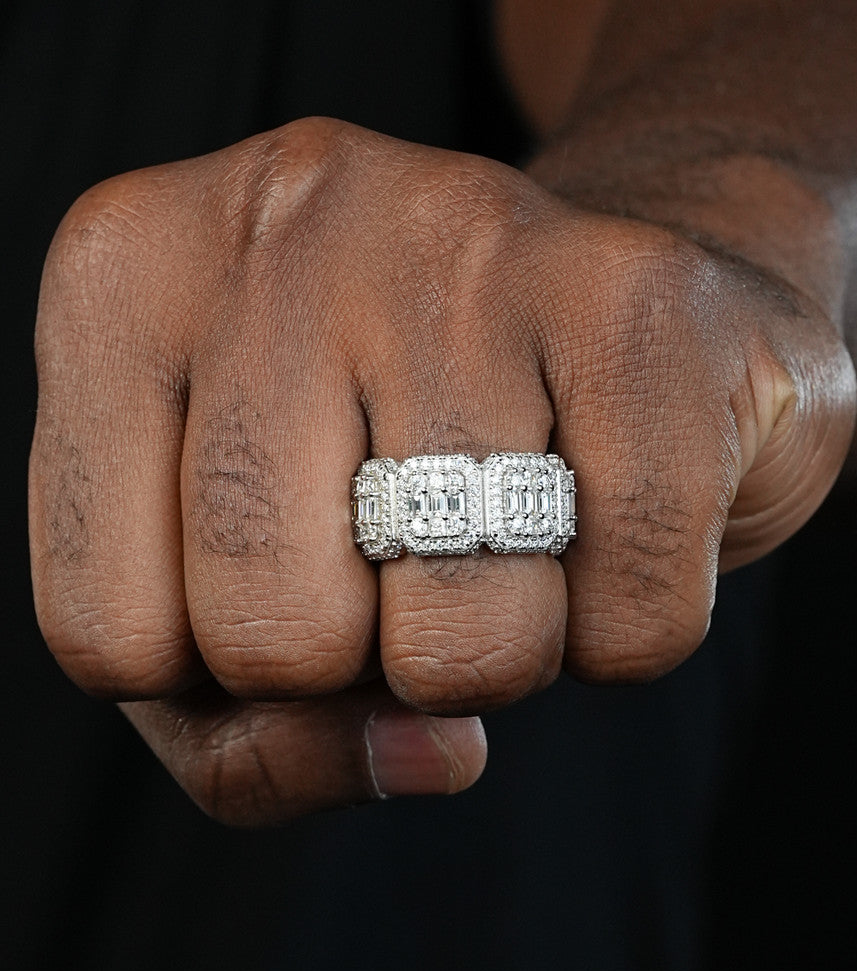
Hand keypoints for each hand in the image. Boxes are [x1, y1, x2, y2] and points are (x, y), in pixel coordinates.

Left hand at [29, 118, 855, 823]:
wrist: (606, 321)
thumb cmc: (396, 464)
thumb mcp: (243, 595)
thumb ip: (254, 740)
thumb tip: (426, 753)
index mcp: (129, 276)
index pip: (106, 635)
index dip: (219, 678)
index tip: (290, 584)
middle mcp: (281, 216)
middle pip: (271, 631)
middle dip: (362, 666)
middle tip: (408, 561)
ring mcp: (464, 235)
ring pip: (459, 640)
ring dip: (499, 651)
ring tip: (514, 527)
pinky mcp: (636, 289)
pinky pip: (630, 615)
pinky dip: (627, 629)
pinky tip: (610, 514)